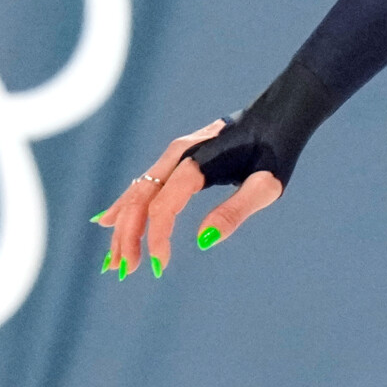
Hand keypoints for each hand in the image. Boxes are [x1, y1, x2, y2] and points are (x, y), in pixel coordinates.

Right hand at [92, 120, 283, 277]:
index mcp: (197, 162)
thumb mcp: (265, 186)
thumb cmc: (275, 152)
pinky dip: (126, 206)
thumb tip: (203, 240)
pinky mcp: (177, 158)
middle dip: (127, 236)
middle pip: (140, 199)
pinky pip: (144, 184)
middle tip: (123, 271)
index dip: (157, 237)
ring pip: (137, 192)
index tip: (159, 267)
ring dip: (123, 226)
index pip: (164, 206)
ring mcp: (175, 154)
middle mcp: (178, 155)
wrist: (278, 115)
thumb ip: (235, 212)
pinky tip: (109, 222)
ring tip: (113, 260)